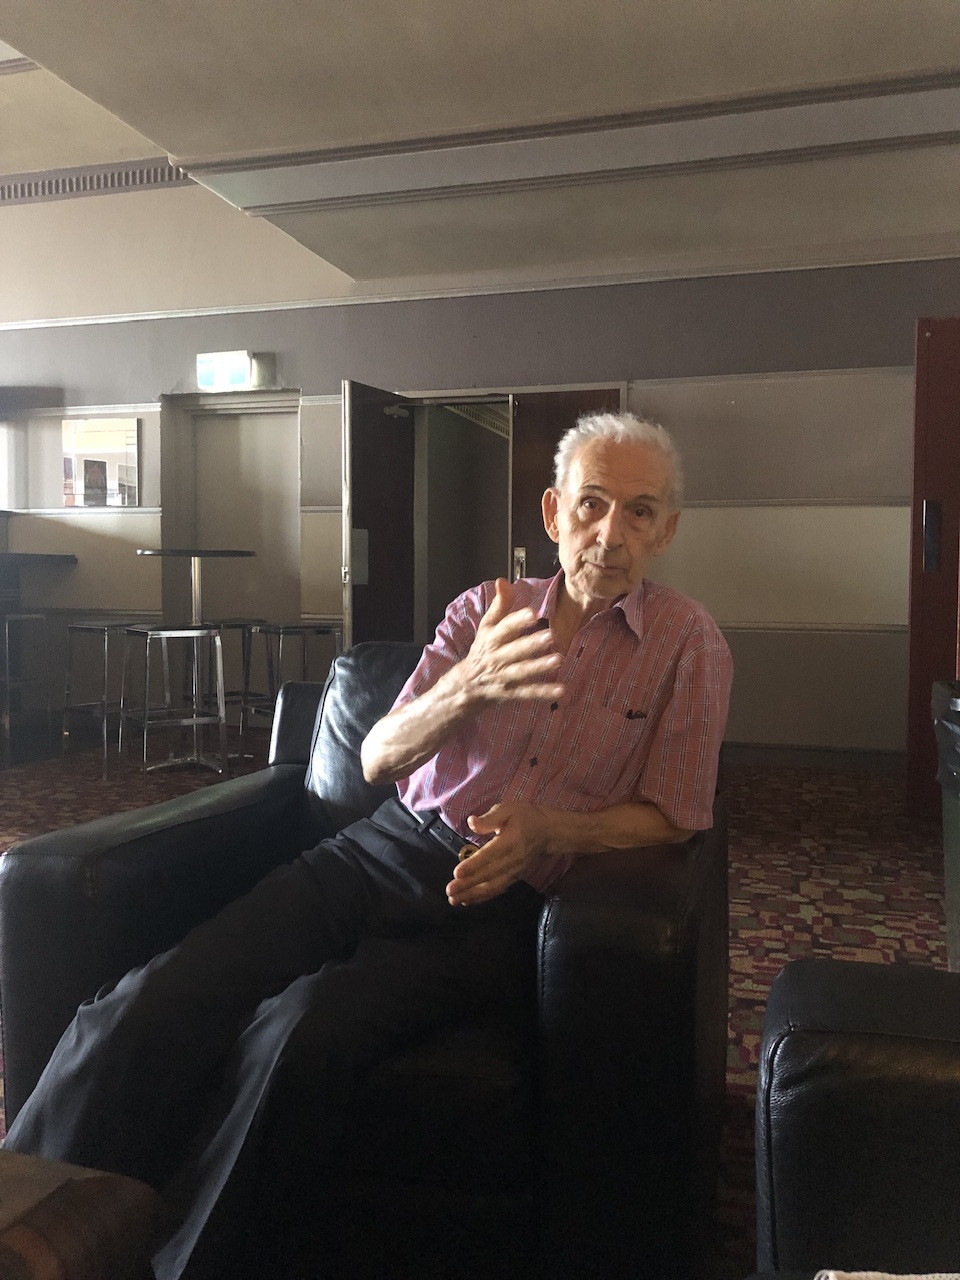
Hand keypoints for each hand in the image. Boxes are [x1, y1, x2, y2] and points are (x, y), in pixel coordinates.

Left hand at [446, 801, 550, 906]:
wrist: (549, 832)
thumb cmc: (526, 817)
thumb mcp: (508, 809)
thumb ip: (489, 818)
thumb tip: (471, 822)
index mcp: (510, 841)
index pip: (490, 855)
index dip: (473, 865)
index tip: (457, 873)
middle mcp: (513, 860)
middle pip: (488, 875)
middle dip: (468, 885)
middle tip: (450, 891)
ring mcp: (515, 871)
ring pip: (493, 886)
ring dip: (473, 895)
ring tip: (455, 900)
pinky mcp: (515, 877)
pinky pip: (498, 889)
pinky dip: (483, 897)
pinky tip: (468, 901)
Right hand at [453, 578, 563, 710]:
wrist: (466, 685)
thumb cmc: (482, 650)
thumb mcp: (487, 627)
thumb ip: (499, 605)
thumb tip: (502, 580)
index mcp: (491, 639)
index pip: (504, 628)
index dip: (518, 621)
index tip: (533, 613)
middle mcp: (496, 657)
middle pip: (514, 650)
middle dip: (531, 644)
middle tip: (551, 636)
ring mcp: (503, 676)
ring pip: (521, 671)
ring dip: (539, 667)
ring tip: (558, 660)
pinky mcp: (510, 692)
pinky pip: (528, 693)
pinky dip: (543, 693)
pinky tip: (561, 690)